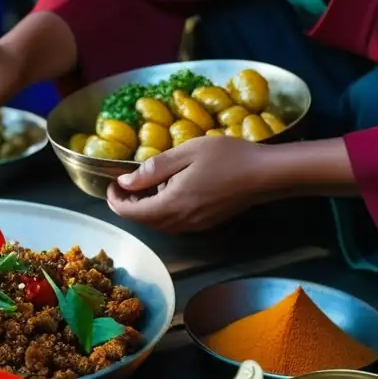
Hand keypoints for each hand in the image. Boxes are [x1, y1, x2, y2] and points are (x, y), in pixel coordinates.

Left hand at [106, 136, 274, 232]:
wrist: (266, 175)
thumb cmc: (228, 157)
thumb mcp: (186, 153)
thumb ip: (153, 169)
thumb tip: (125, 182)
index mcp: (172, 204)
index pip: (131, 213)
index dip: (115, 200)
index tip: (111, 183)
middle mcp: (180, 222)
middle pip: (142, 221)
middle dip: (129, 203)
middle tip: (125, 181)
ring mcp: (193, 226)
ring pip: (158, 223)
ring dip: (145, 207)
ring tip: (145, 183)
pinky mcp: (204, 224)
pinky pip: (173, 222)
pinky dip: (162, 209)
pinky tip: (169, 189)